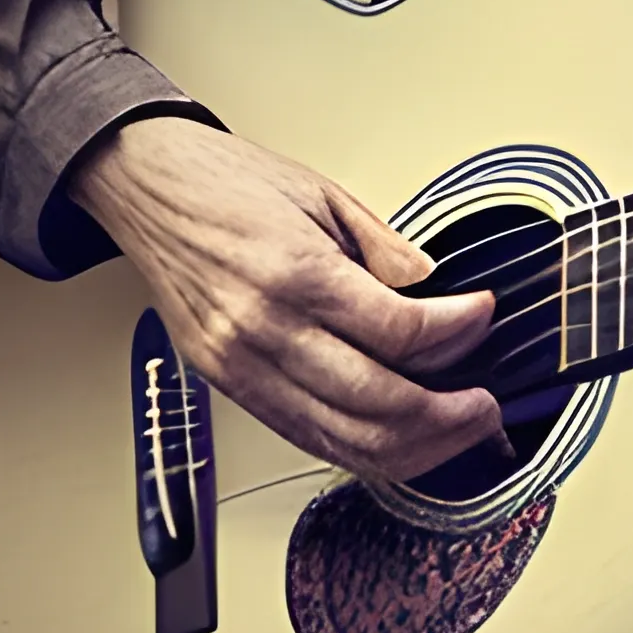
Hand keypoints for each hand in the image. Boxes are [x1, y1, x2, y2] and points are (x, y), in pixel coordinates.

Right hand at [69, 115, 504, 482]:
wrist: (148, 189)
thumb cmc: (229, 183)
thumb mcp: (324, 194)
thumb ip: (383, 248)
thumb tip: (432, 286)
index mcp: (296, 273)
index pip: (397, 329)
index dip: (456, 331)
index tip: (484, 316)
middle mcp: (265, 331)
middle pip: (375, 402)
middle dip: (445, 415)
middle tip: (485, 405)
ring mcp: (241, 368)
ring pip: (341, 438)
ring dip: (411, 448)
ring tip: (456, 432)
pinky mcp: (227, 386)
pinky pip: (303, 437)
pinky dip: (358, 449)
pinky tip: (398, 440)